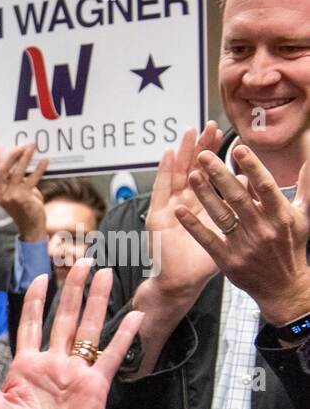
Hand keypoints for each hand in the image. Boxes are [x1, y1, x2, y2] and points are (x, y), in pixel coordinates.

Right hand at [0, 142, 47, 241]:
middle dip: (12, 156)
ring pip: (17, 173)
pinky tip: (45, 161)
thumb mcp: (15, 194)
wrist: (31, 227)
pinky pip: (31, 180)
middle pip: (2, 171)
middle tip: (21, 145)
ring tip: (32, 147)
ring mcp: (11, 197)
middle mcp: (1, 195)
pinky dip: (39, 169)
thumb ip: (15, 182)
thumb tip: (21, 163)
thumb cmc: (25, 208)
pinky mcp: (23, 199)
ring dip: (25, 158)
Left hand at [0, 261, 143, 408]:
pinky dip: (123, 335)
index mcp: (25, 368)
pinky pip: (112, 356)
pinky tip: (134, 314)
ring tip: (105, 273)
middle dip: (72, 289)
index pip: (32, 324)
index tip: (42, 276)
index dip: (36, 300)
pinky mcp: (96, 387)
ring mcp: (75, 375)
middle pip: (63, 318)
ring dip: (96, 301)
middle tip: (83, 261)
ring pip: (88, 328)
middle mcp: (52, 366)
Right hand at [141, 122, 223, 300]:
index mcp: (202, 206)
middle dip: (201, 147)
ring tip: (189, 131)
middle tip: (209, 125)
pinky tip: (167, 154)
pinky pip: (160, 190)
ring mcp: (169, 208)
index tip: (226, 134)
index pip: (210, 174)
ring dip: (182, 152)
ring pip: (177, 174)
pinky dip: (163, 171)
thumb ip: (238, 208)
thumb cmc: (202, 264)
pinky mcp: (157, 216)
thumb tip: (251, 180)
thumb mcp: (227, 232)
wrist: (181, 283)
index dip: (216, 154)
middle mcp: (184, 204)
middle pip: (193, 169)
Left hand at [176, 145, 309, 325]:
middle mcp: (263, 229)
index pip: (265, 186)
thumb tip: (309, 161)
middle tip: (203, 155)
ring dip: (204, 194)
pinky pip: (207, 239)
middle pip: (238, 197)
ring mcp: (244, 245)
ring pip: (221, 215)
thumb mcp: (304, 216)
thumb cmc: (292, 247)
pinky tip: (179, 211)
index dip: (252, 167)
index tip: (238, 149)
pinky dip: (193, 225)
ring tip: (191, 175)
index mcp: (281, 215)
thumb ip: (306, 187)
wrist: (283, 286)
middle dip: (219, 175)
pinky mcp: (228, 260)